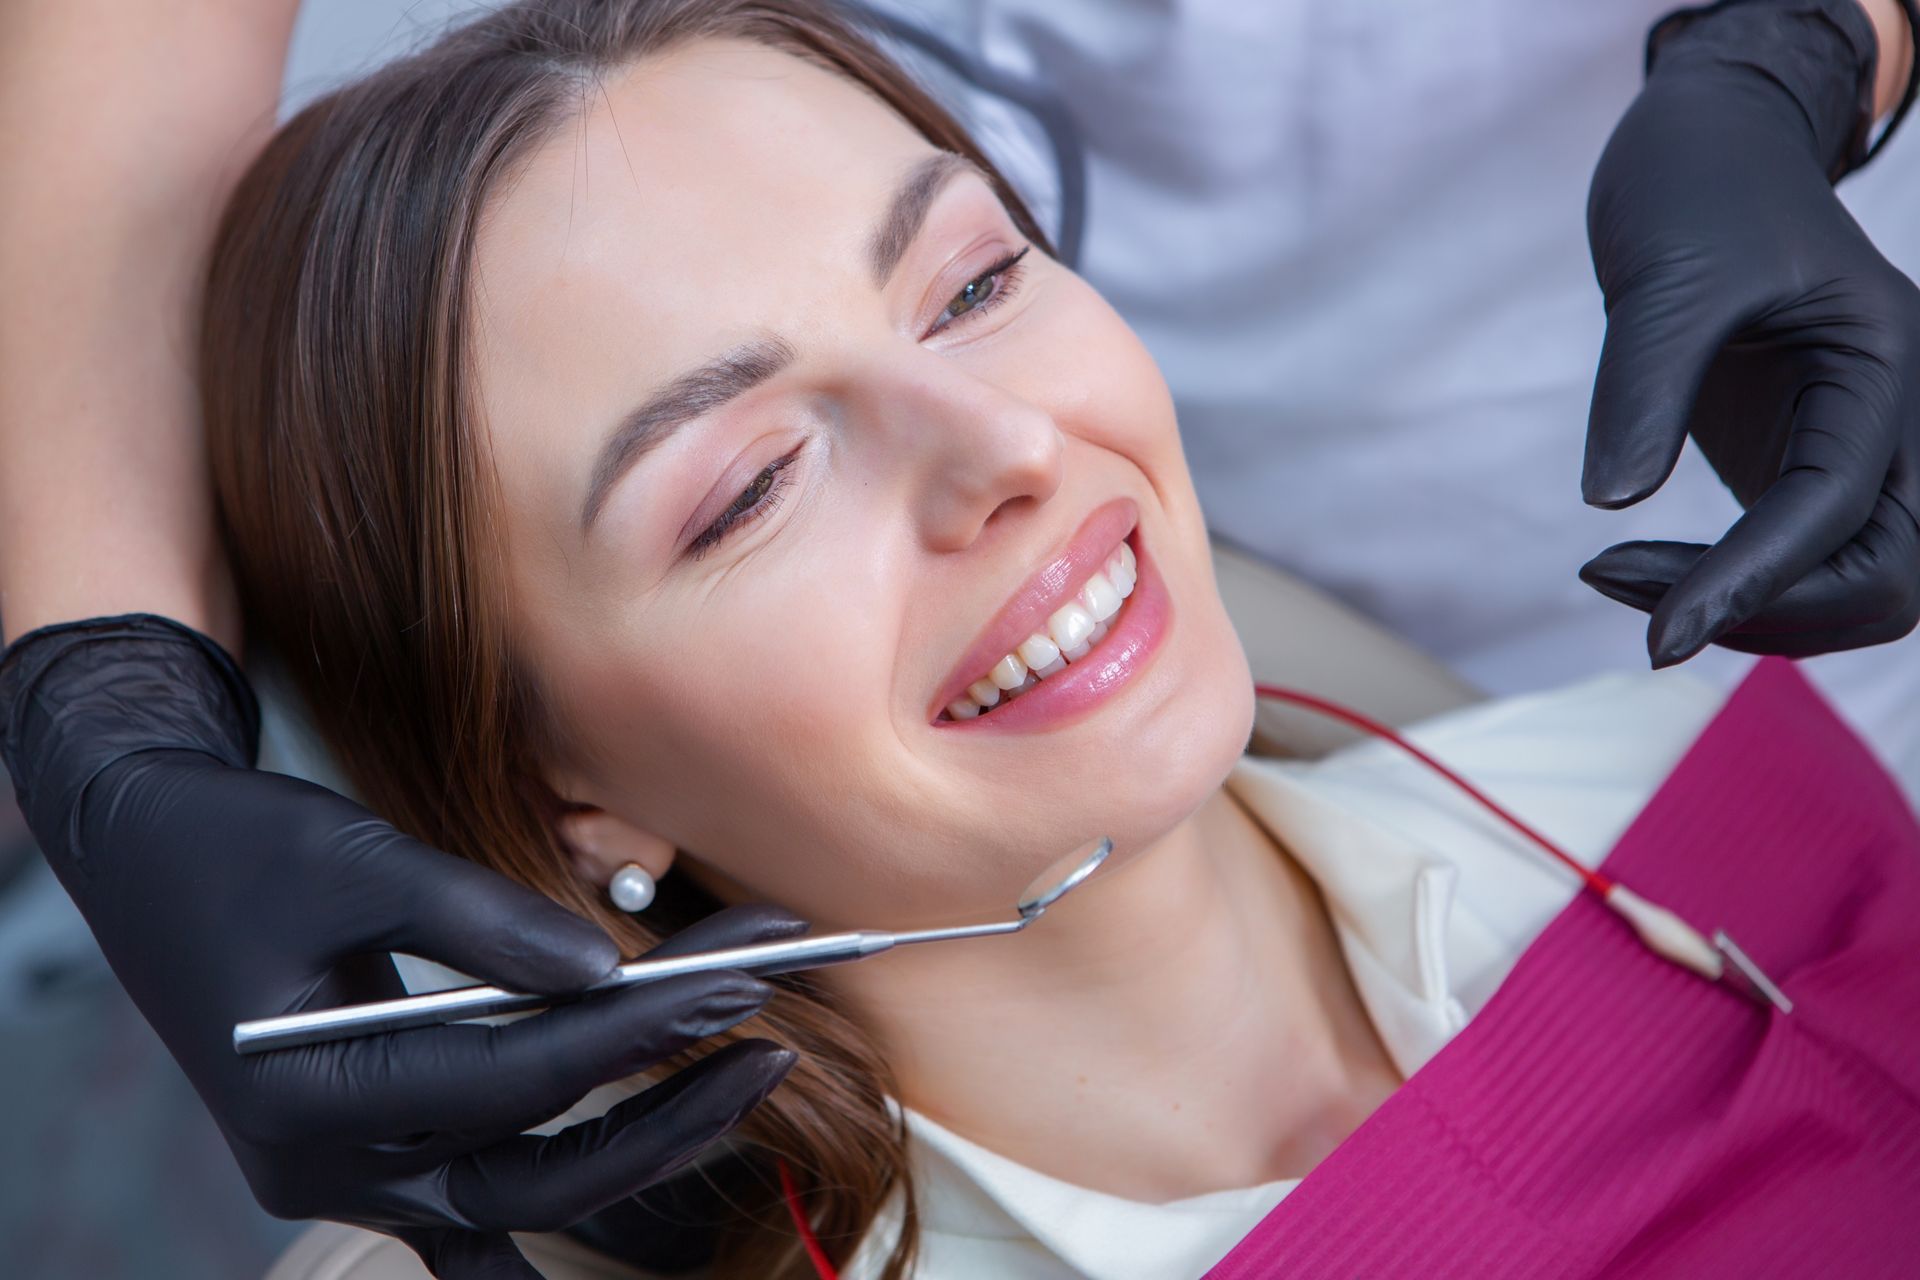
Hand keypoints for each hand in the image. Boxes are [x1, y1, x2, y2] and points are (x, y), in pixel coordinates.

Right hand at [0, 616, 802, 1277]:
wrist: (147, 855)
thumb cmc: (240, 846)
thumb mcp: (357, 858)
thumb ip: (480, 919)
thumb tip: (605, 969)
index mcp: (308, 1091)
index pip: (513, 1075)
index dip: (636, 1031)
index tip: (741, 977)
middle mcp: (324, 1163)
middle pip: (533, 1169)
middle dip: (665, 1111)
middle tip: (773, 1044)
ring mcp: (343, 1176)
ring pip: (518, 1202)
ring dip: (636, 1152)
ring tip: (744, 1085)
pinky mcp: (365, 1158)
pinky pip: (467, 1230)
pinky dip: (543, 1231)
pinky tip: (642, 1224)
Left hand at [1580, 0, 1919, 664]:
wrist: (1712, 152)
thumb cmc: (1696, 191)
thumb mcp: (1667, 275)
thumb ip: (1645, 386)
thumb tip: (1612, 503)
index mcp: (1889, 363)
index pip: (1838, 512)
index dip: (1750, 585)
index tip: (1656, 638)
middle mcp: (1901, 415)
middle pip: (1886, 580)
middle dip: (1762, 612)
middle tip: (1617, 583)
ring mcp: (1864, 445)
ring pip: (1860, 590)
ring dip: (1750, 615)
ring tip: (1614, 575)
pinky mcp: (1813, 465)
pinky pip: (1806, 566)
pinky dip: (1733, 591)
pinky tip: (1636, 569)